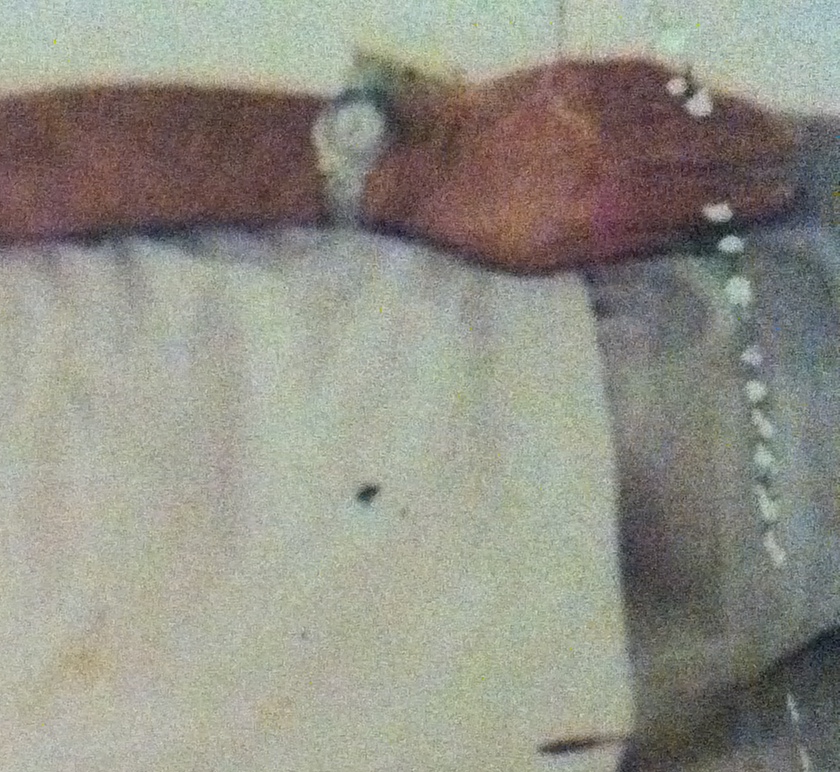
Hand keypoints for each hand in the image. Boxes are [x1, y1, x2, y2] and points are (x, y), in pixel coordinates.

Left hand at [369, 60, 794, 271]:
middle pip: (702, 150)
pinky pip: (645, 78)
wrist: (418, 169)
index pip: (696, 200)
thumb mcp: (545, 260)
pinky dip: (682, 85)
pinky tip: (703, 92)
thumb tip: (680, 237)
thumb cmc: (477, 229)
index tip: (780, 194)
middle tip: (787, 152)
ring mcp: (595, 112)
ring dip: (729, 115)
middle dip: (752, 151)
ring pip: (681, 110)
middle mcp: (610, 156)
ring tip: (763, 123)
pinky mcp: (575, 79)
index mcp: (605, 208)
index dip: (744, 196)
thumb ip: (618, 245)